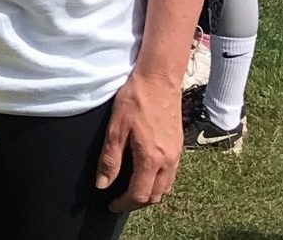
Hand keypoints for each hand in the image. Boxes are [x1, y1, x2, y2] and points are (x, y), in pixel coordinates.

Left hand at [96, 71, 181, 211]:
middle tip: (120, 200)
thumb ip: (110, 159)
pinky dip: (159, 181)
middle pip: (156, 195)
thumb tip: (103, 184)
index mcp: (152, 159)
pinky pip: (171, 173)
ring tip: (132, 189)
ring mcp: (177, 153)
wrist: (159, 79)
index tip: (111, 204)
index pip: (140, 195)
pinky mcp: (179, 145)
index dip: (124, 204)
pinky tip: (146, 172)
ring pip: (166, 186)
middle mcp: (168, 160)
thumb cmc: (135, 99)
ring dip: (150, 193)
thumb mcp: (115, 129)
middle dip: (137, 202)